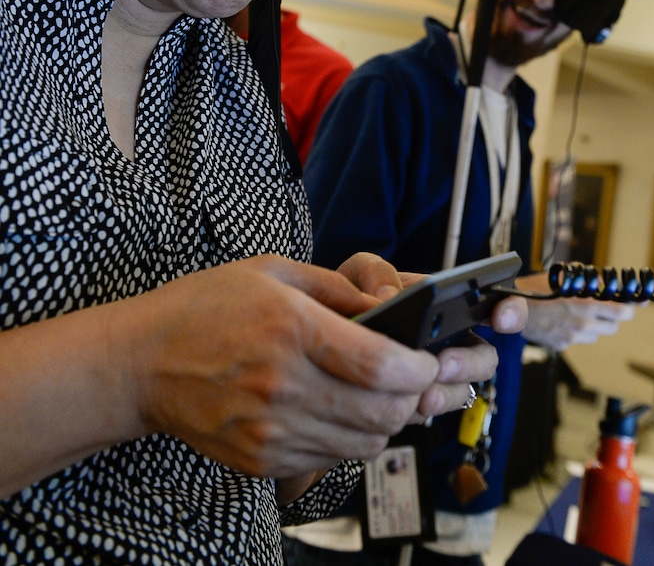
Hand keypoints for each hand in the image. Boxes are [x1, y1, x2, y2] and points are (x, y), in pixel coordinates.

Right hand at [118, 255, 444, 479]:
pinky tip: (344, 412)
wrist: (141, 364)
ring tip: (385, 395)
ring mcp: (271, 431)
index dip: (422, 367)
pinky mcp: (262, 461)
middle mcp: (283, 386)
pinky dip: (351, 440)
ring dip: (388, 421)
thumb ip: (337, 288)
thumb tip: (390, 308)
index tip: (431, 358)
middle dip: (416, 397)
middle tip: (419, 380)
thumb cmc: (204, 308)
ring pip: (364, 443)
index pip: (382, 365)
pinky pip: (330, 459)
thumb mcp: (271, 272)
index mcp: (290, 329)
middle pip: (383, 412)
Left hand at [336, 252, 527, 420]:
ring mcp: (438, 372)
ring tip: (423, 394)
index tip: (503, 319)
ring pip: (463, 390)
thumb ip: (376, 273)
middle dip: (470, 363)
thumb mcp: (362, 270)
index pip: (499, 302)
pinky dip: (421, 410)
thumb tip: (389, 297)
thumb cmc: (355, 295)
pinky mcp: (419, 400)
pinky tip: (406, 405)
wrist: (330, 331)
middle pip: (486, 356)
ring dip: (447, 393)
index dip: (511, 310)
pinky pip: (433, 410)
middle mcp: (452, 338)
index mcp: (448, 302)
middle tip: (443, 364)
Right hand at [517, 271, 636, 350]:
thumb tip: (606, 282)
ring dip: (595, 326)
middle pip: (615, 325)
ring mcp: (574, 336)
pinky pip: (579, 341)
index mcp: (586, 303)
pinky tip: (564, 322)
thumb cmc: (535, 289)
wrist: (512, 308)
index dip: (632, 306)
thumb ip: (588, 279)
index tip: (640, 302)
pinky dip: (577, 333)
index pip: (623, 310)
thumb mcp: (564, 276)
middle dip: (613, 316)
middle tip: (606, 308)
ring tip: (579, 314)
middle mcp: (583, 322)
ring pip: (598, 335)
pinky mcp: (563, 345)